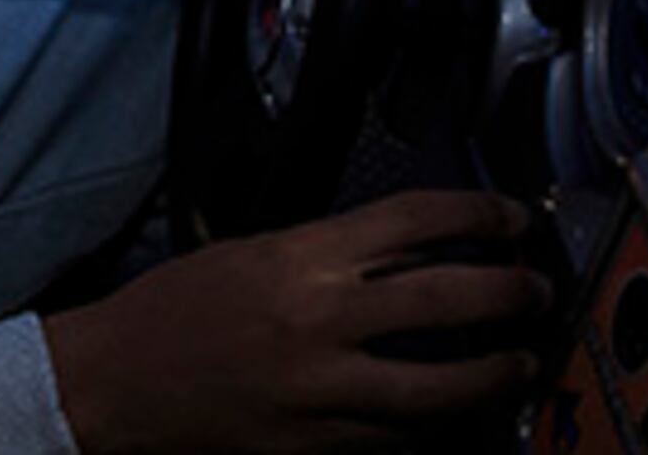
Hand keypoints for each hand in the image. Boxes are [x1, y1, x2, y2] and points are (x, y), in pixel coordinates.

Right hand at [43, 191, 551, 454]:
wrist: (112, 384)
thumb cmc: (172, 312)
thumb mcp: (254, 253)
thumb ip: (333, 253)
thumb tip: (417, 250)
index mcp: (301, 258)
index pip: (415, 219)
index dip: (479, 215)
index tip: (512, 219)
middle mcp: (318, 320)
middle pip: (446, 300)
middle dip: (509, 293)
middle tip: (536, 291)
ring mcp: (319, 391)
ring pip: (437, 388)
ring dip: (492, 375)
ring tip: (518, 365)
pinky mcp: (312, 447)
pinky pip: (395, 440)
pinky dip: (430, 427)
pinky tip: (450, 417)